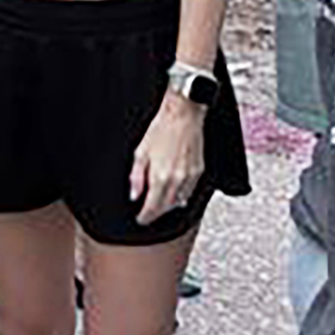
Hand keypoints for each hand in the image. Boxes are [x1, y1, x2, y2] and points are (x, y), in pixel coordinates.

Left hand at [129, 93, 207, 225]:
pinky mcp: (199, 171)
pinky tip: (175, 194)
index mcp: (161, 177)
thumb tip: (134, 195)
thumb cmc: (161, 128)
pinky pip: (190, 192)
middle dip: (156, 213)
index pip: (153, 207)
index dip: (145, 216)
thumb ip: (136, 177)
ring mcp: (190, 177)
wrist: (183, 114)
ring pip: (180, 201)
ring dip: (168, 206)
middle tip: (147, 213)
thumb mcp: (140, 152)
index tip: (140, 219)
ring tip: (159, 205)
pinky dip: (181, 196)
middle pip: (167, 207)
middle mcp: (178, 180)